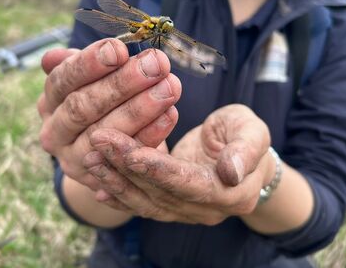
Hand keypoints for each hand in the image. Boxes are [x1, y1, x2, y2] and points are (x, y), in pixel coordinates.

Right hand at [38, 38, 181, 190]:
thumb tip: (52, 56)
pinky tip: (171, 113)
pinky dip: (152, 133)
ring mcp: (75, 160)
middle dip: (122, 83)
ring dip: (140, 108)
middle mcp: (55, 133)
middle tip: (157, 64)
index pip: (62, 80)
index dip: (89, 63)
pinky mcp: (102, 180)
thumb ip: (81, 66)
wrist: (111, 149)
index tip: (119, 49)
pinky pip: (128, 156)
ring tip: (170, 86)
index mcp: (49, 102)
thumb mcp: (90, 80)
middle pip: (83, 106)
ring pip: (105, 133)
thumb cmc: (104, 100)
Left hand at [87, 104, 273, 224]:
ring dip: (117, 181)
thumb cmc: (246, 135)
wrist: (241, 153)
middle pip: (161, 192)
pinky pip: (143, 204)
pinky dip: (119, 196)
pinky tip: (98, 184)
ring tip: (92, 157)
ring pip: (146, 202)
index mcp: (232, 193)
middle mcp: (206, 210)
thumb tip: (231, 173)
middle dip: (127, 167)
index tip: (130, 153)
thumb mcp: (254, 131)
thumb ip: (246, 150)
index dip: (159, 171)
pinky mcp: (171, 206)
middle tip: (100, 140)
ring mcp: (187, 212)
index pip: (189, 184)